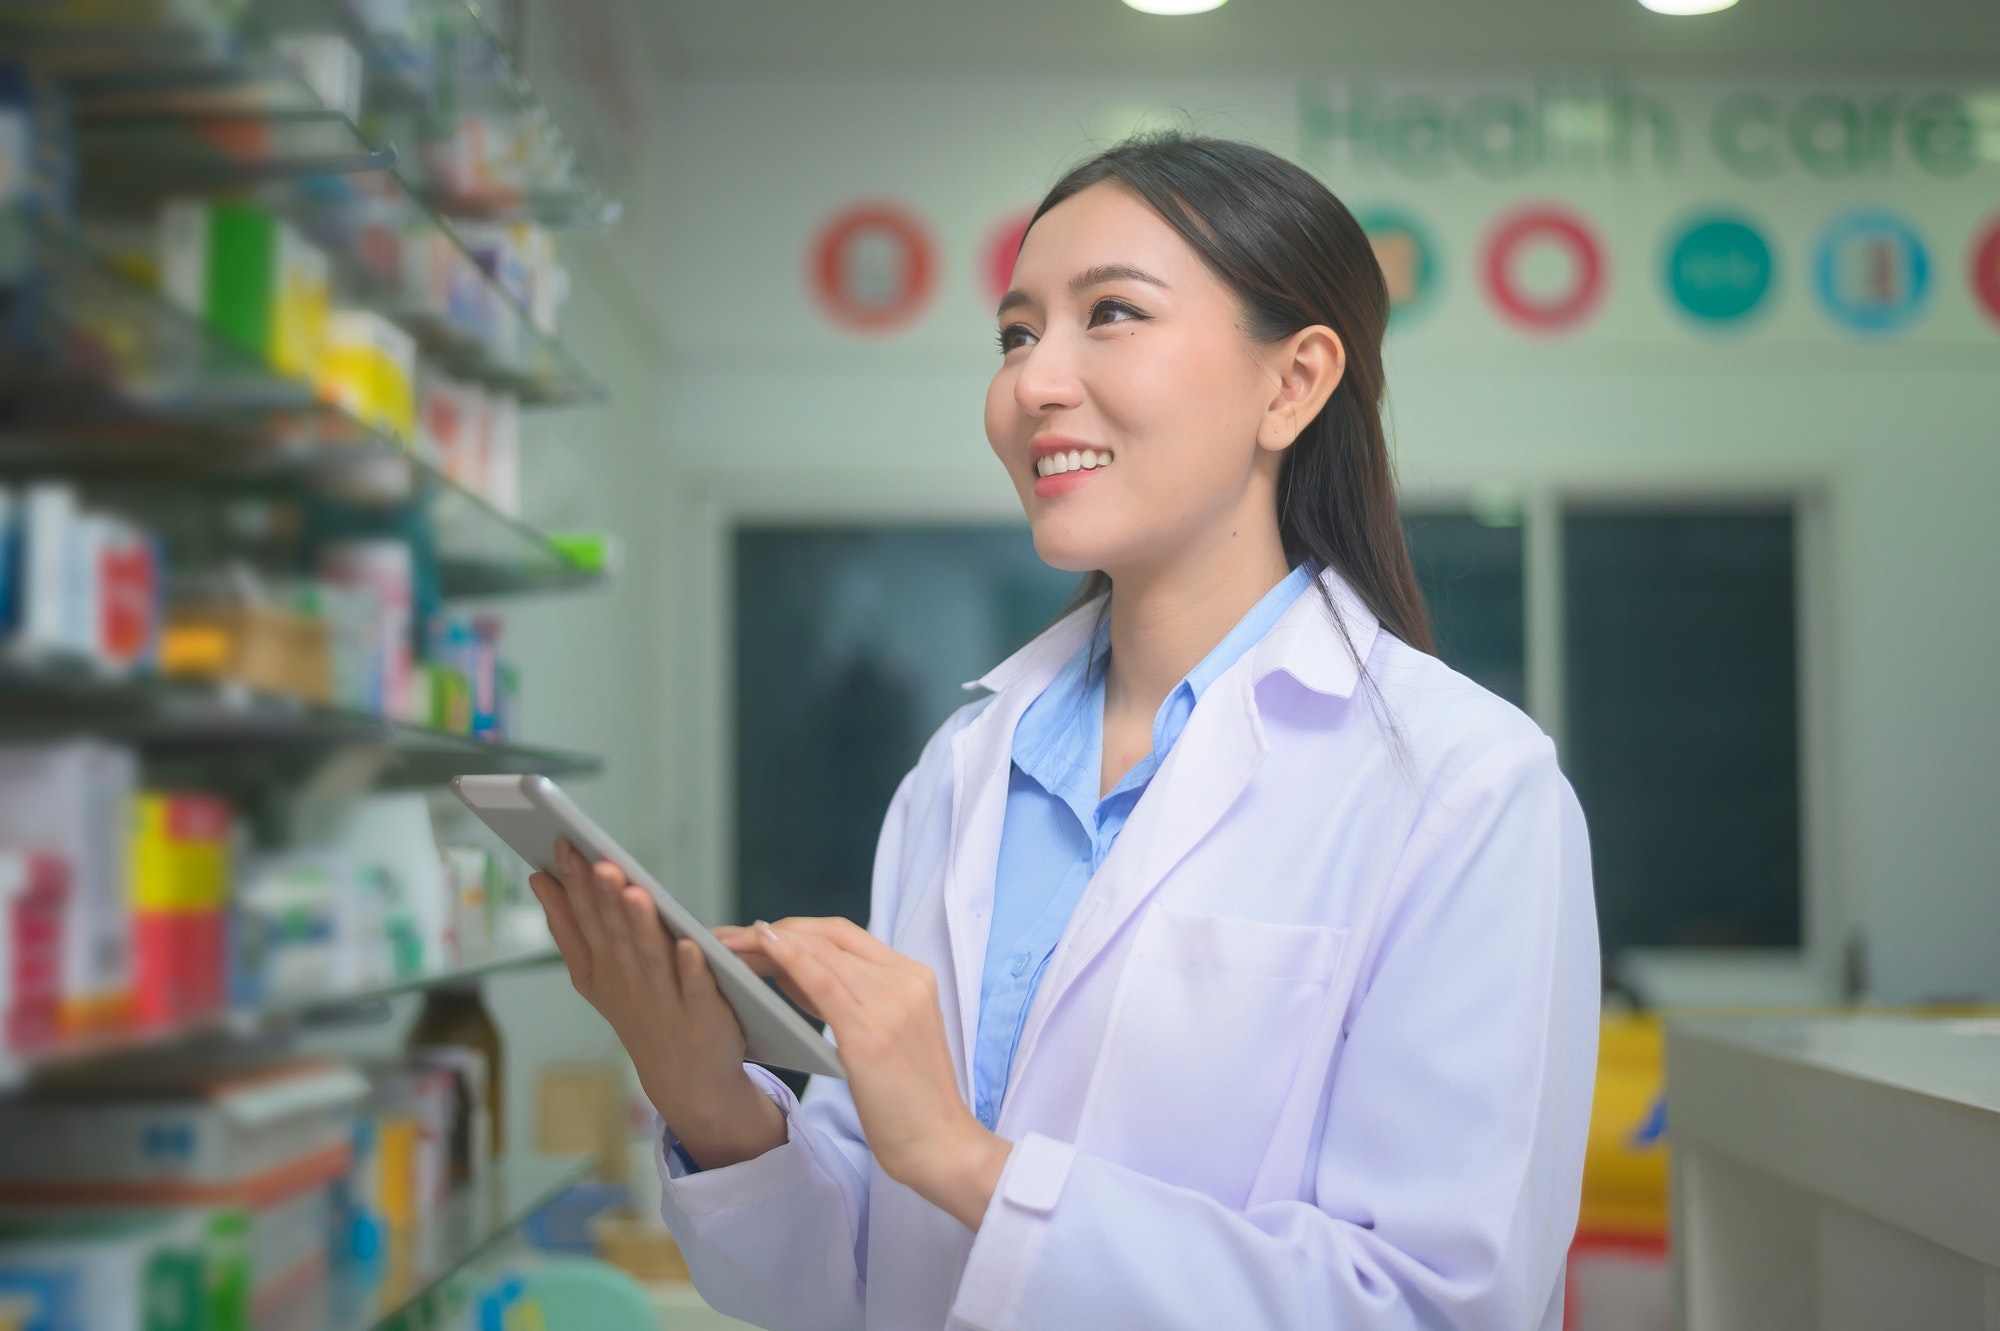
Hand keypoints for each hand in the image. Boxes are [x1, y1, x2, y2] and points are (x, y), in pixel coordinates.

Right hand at [529, 840, 783, 1169]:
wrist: (685, 1079)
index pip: (587, 917)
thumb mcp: (593, 974)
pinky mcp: (701, 1014)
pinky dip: (691, 968)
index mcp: (603, 966)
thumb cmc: (640, 1012)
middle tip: (597, 860)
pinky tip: (687, 944)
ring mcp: (665, 998)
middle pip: (616, 933)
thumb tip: (539, 879)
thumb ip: (567, 926)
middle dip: (605, 896)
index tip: (565, 844)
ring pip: (650, 956)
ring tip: (634, 891)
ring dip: (642, 925)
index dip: (576, 882)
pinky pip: (695, 988)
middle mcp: (630, 980)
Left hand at [717, 917, 1010, 1228]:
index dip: (800, 929)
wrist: (940, 1146)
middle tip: (732, 938)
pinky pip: (824, 981)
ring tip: (730, 946)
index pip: (848, 936)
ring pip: (822, 953)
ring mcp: (891, 1004)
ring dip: (769, 944)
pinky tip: (764, 947)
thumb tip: (791, 968)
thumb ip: (848, 998)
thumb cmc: (909, 1101)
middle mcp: (906, 981)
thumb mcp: (884, 1036)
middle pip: (831, 938)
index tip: (760, 935)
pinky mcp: (870, 1033)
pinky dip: (791, 957)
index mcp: (914, 978)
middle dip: (778, 932)